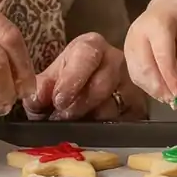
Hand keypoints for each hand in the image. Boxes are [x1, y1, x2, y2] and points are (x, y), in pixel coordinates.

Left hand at [27, 33, 144, 120]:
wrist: (84, 91)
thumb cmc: (66, 80)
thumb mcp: (49, 78)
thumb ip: (40, 87)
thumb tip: (38, 99)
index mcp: (91, 46)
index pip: (86, 56)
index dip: (71, 79)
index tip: (58, 100)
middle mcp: (116, 59)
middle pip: (101, 84)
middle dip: (78, 105)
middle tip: (62, 117)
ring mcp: (131, 82)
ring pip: (113, 106)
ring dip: (90, 119)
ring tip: (76, 123)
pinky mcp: (138, 106)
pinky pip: (124, 121)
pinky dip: (106, 129)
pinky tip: (94, 128)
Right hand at [124, 0, 176, 105]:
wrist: (165, 8)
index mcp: (157, 24)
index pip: (162, 54)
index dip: (169, 76)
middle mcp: (138, 34)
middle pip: (145, 66)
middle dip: (160, 87)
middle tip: (173, 101)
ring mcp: (129, 44)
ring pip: (137, 73)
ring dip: (153, 90)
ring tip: (167, 99)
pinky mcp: (126, 53)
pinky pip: (134, 74)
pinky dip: (147, 86)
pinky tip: (158, 91)